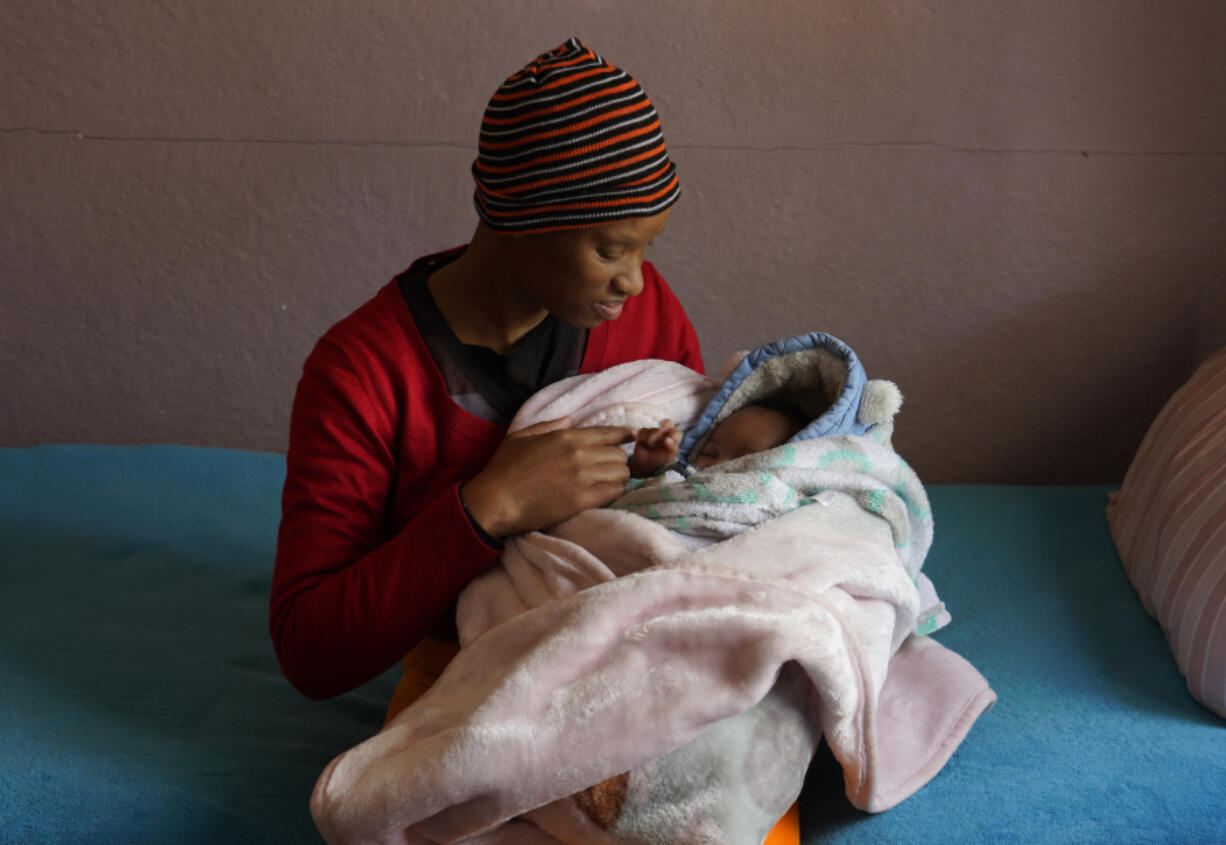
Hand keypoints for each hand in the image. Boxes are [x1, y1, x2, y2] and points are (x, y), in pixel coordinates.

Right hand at [461, 417, 634, 536]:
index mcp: (566, 436)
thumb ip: (547, 425)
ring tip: (607, 483)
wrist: (495, 500)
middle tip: (609, 470)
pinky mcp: (582, 500)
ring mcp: (582, 476)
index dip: (624, 436)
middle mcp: (579, 453)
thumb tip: (569, 420)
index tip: (631, 440)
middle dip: (618, 461)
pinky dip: (614, 493)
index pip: (610, 433)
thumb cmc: (503, 468)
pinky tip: (603, 495)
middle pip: (620, 454)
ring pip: (621, 472)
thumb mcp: (521, 436)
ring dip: (618, 478)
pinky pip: (614, 492)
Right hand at [627, 419, 680, 477]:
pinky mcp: (644, 432)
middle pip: (667, 422)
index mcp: (673, 438)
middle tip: (657, 436)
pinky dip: (642, 438)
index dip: (672, 435)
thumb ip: (672, 448)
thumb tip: (667, 439)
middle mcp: (665, 433)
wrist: (645, 464)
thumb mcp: (669, 457)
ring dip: (650, 440)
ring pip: (653, 430)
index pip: (676, 432)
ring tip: (649, 447)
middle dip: (663, 429)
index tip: (666, 441)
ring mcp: (654, 431)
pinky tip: (642, 443)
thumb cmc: (659, 460)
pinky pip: (643, 431)